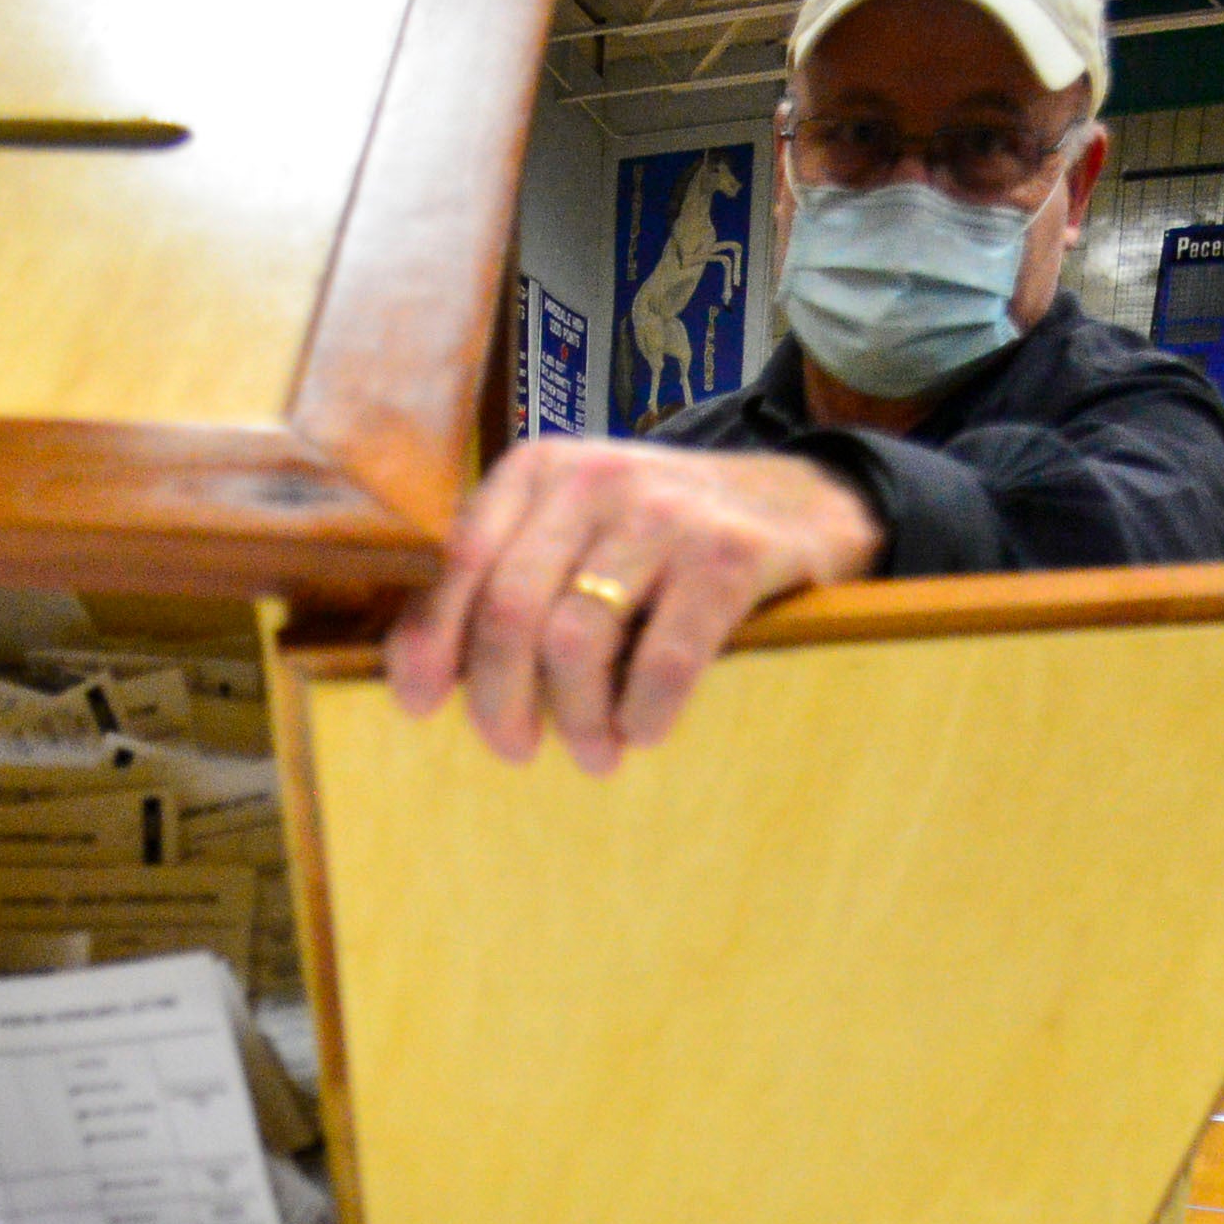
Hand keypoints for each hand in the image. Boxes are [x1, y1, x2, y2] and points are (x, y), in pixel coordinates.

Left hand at [385, 439, 883, 773]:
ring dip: (577, 718)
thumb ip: (506, 577)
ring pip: (578, 640)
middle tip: (515, 749)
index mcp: (541, 471)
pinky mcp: (730, 556)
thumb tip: (422, 676)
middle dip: (500, 698)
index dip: (432, 641)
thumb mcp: (576, 530)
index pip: (462, 560)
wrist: (802, 502)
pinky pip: (665, 659)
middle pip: (511, 609)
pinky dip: (645, 713)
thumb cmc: (664, 540)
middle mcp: (595, 481)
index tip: (422, 707)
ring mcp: (666, 514)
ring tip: (594, 752)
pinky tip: (646, 731)